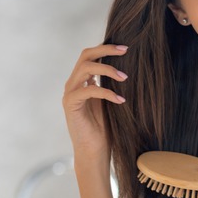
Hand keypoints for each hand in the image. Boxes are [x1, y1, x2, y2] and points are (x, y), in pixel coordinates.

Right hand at [62, 44, 128, 161]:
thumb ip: (111, 83)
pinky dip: (107, 92)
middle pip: (85, 55)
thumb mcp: (110, 99)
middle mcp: (73, 83)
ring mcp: (70, 93)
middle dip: (105, 50)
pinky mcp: (70, 104)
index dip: (106, 48)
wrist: (94, 150)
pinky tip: (121, 100)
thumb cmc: (105, 127)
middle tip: (125, 50)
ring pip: (86, 68)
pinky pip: (89, 90)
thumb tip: (128, 66)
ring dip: (108, 69)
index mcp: (82, 80)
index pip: (90, 55)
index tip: (126, 48)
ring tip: (125, 77)